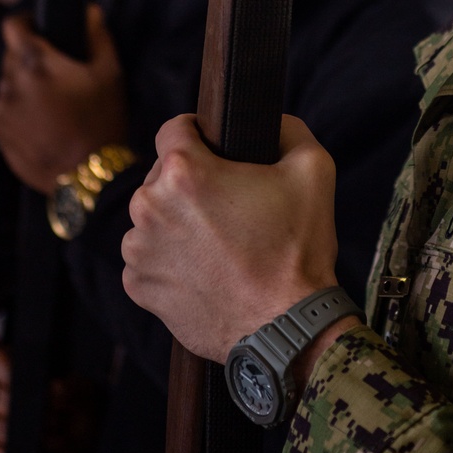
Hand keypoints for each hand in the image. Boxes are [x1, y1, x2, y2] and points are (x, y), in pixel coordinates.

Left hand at [0, 3, 127, 193]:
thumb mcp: (109, 74)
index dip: (25, 22)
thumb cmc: (101, 121)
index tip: (39, 29)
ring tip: (53, 104)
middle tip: (58, 75)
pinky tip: (44, 123)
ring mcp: (1, 110)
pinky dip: (19, 109)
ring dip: (24, 85)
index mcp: (35, 62)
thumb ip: (97, 36)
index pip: (12, 26)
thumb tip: (89, 12)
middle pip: (12, 56)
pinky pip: (5, 109)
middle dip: (31, 59)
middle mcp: (10, 82)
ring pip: (8, 84)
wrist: (86, 176)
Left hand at [121, 114, 338, 362]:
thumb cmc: (298, 250)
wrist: (287, 330)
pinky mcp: (138, 286)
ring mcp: (139, 249)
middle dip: (192, 183)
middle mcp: (150, 206)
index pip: (174, 127)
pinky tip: (204, 270)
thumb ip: (289, 129)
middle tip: (230, 206)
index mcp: (184, 171)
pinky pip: (148, 258)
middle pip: (163, 175)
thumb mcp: (314, 169)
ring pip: (154, 218)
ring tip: (217, 243)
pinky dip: (170, 260)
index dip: (197, 131)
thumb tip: (271, 122)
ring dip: (177, 222)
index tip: (213, 146)